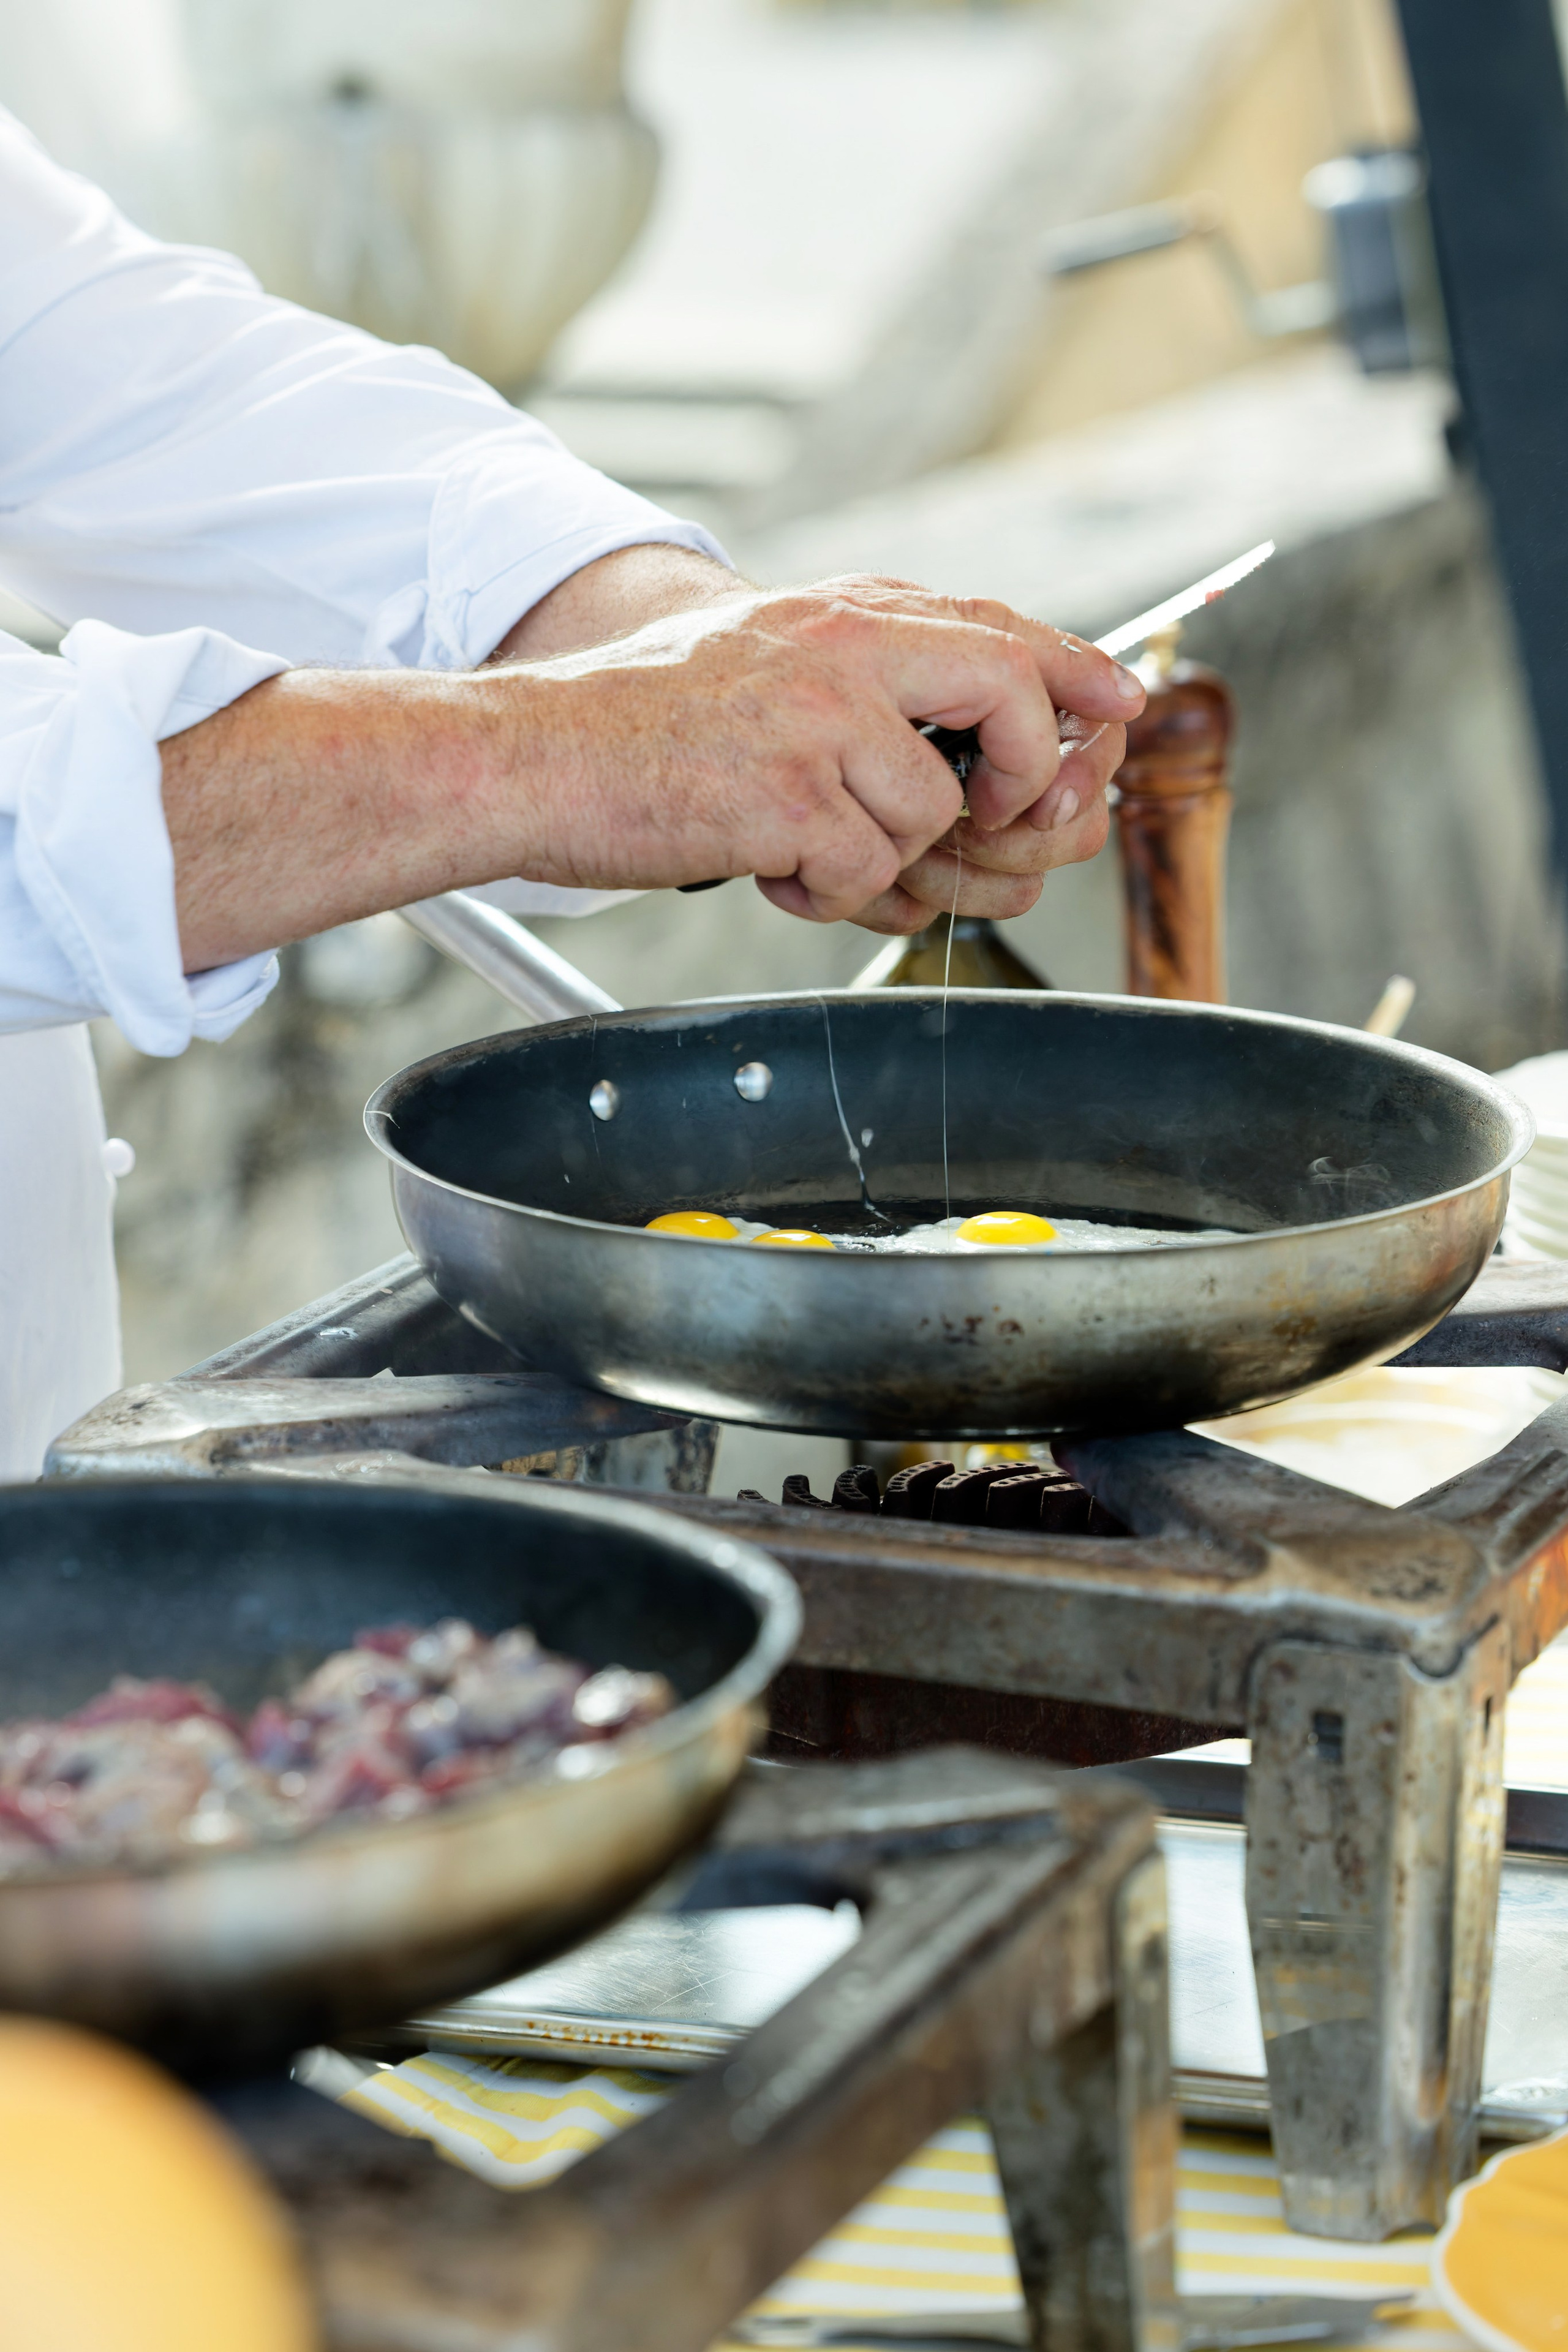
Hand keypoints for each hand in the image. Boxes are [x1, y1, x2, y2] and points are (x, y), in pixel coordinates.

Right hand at [511, 572, 1144, 923]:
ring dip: (881, 853)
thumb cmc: (640, 724)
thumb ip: (866, 678)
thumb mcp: (765, 658)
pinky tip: (766, 863)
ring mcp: (819, 720)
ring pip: (930, 813)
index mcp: (843, 612)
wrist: (533, 754)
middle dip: (1027, 772)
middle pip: (1010, 693)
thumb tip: (973, 738)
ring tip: (800, 840)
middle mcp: (843, 649)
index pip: (997, 624)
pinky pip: (864, 870)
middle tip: (994, 817)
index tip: (1123, 704)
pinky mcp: (788, 795)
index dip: (1077, 667)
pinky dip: (823, 889)